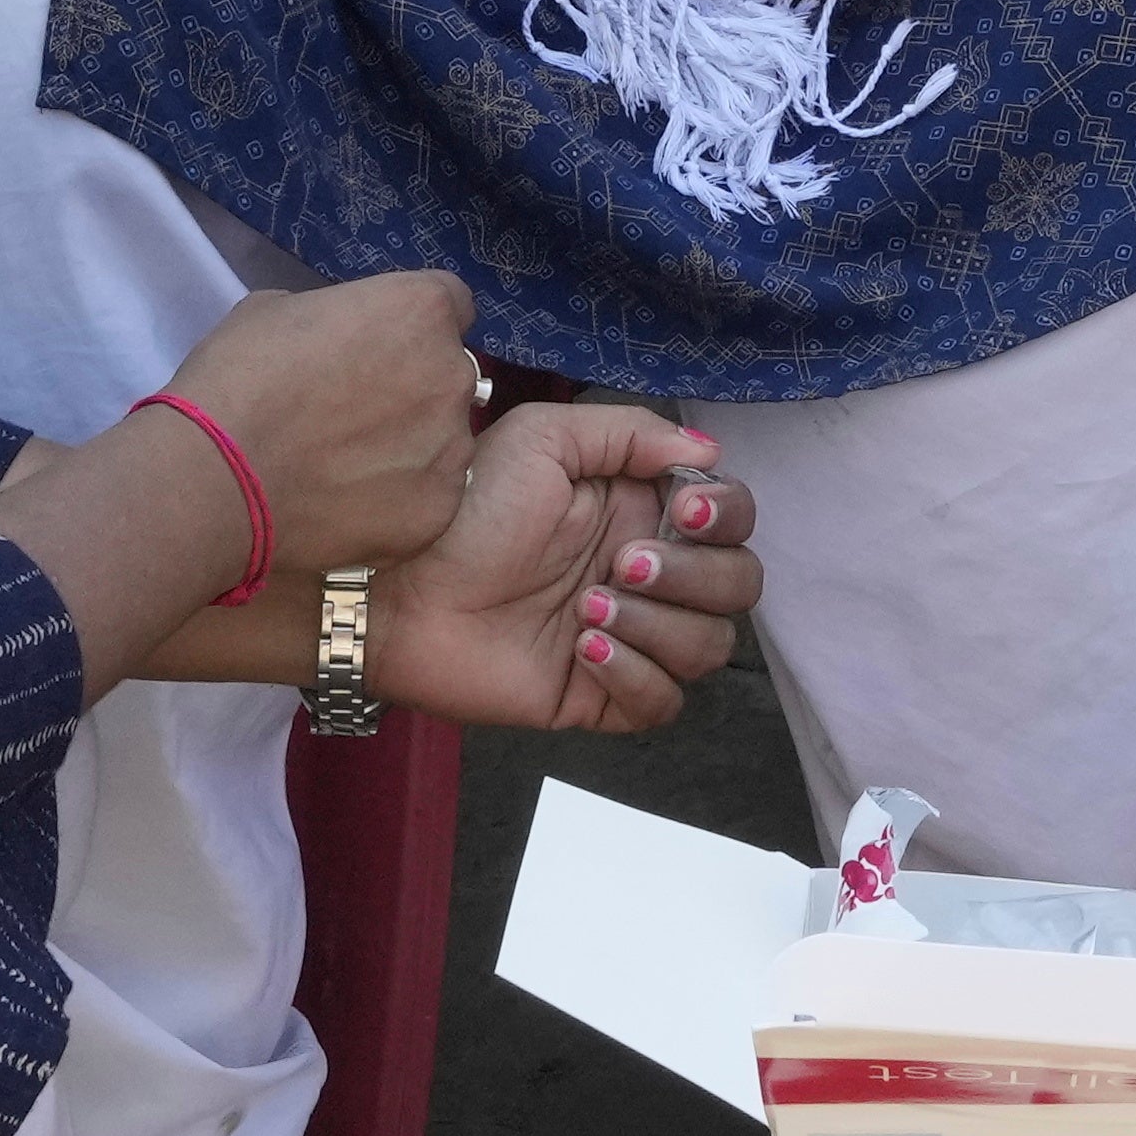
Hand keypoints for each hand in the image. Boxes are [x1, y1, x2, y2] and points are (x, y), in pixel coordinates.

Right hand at [154, 266, 480, 578]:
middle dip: (413, 384)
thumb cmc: (238, 377)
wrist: (217, 478)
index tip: (379, 343)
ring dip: (409, 444)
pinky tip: (347, 505)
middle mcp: (452, 375)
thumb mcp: (278, 310)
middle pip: (447, 373)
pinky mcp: (438, 510)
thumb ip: (334, 318)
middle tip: (355, 410)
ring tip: (345, 467)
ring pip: (444, 439)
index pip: (449, 303)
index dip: (412, 323)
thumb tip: (340, 340)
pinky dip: (397, 499)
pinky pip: (429, 495)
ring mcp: (452, 448)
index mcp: (419, 310)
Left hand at [354, 403, 761, 734]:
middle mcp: (644, 574)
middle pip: (736, 586)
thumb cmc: (462, 504)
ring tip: (586, 610)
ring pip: (708, 647)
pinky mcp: (598, 694)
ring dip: (660, 626)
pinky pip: (662, 702)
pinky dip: (637, 676)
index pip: (731, 519)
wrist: (398, 583)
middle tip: (622, 564)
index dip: (726, 517)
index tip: (684, 512)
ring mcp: (628, 636)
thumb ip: (632, 433)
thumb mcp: (544, 439)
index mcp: (641, 510)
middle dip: (693, 576)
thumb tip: (707, 453)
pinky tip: (583, 648)